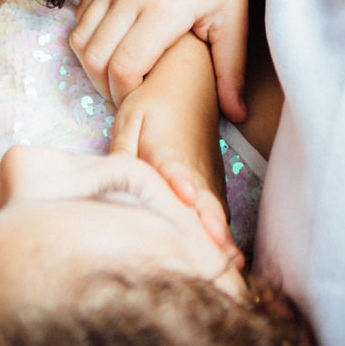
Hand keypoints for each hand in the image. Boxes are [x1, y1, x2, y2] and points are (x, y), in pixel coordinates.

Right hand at [71, 0, 268, 119]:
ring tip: (117, 71)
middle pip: (94, 57)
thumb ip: (230, 72)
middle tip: (126, 93)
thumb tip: (237, 117)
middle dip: (104, 86)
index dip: (125, 95)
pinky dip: (89, 35)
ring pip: (79, 37)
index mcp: (164, 8)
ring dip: (92, 62)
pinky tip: (115, 42)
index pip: (124, 68)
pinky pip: (81, 14)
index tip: (140, 101)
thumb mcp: (233, 22)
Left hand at [111, 35, 241, 268]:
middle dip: (210, 226)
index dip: (179, 182)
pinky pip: (217, 212)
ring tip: (230, 266)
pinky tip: (229, 261)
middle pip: (203, 200)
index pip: (175, 168)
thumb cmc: (153, 102)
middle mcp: (194, 166)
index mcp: (169, 147)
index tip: (186, 196)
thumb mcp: (131, 119)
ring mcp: (209, 176)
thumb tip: (114, 181)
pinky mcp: (214, 184)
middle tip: (220, 254)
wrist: (190, 80)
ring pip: (215, 211)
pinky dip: (222, 236)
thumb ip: (124, 152)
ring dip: (221, 238)